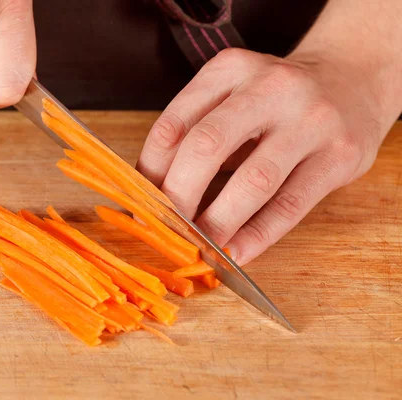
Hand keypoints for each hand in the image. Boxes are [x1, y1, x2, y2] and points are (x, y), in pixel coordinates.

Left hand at [137, 48, 384, 264]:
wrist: (353, 79)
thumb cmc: (274, 101)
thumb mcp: (231, 97)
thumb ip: (193, 133)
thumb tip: (150, 192)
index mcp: (229, 70)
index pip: (173, 125)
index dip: (151, 172)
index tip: (142, 205)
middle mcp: (270, 87)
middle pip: (207, 146)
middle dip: (179, 196)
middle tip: (168, 229)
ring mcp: (310, 119)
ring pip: (254, 180)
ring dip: (218, 222)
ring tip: (200, 247)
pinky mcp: (340, 154)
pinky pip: (291, 204)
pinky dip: (258, 235)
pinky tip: (237, 252)